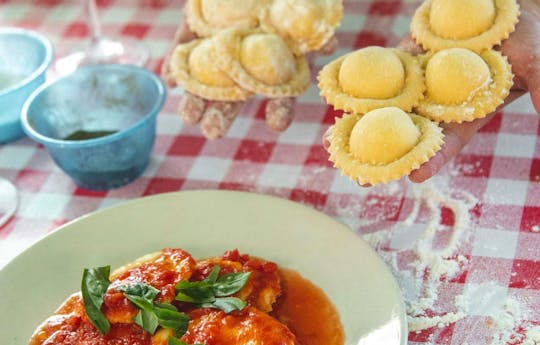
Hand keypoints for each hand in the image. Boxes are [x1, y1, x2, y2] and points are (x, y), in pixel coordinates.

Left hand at [161, 19, 337, 138]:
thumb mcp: (298, 4)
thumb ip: (309, 22)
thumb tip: (330, 44)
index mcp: (275, 54)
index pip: (279, 89)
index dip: (279, 107)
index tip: (277, 125)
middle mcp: (246, 54)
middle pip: (235, 91)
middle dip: (223, 114)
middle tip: (213, 133)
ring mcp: (219, 41)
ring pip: (206, 75)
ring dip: (196, 97)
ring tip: (189, 117)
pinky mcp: (196, 24)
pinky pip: (184, 45)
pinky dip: (175, 62)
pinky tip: (170, 78)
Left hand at [323, 0, 539, 184]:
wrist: (511, 7)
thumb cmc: (530, 37)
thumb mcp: (537, 65)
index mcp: (469, 111)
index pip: (449, 141)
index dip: (433, 158)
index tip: (415, 176)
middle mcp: (441, 100)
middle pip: (410, 131)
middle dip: (386, 153)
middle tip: (360, 176)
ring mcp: (425, 79)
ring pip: (391, 103)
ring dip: (365, 120)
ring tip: (337, 139)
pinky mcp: (412, 56)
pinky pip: (386, 70)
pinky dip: (366, 80)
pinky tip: (342, 94)